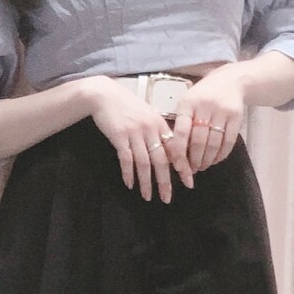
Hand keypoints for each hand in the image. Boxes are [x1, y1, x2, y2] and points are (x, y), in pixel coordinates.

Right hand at [87, 76, 185, 201]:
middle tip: (167, 198)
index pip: (175, 149)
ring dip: (146, 182)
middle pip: (161, 160)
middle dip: (164, 181)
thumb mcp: (147, 115)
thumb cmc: (127, 106)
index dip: (183, 167)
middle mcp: (150, 129)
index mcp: (160, 124)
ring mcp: (134, 132)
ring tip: (148, 197)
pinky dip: (128, 173)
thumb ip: (158, 132)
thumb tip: (168, 154)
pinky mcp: (119, 136)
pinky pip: (126, 159)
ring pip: (143, 163)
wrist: (104, 95)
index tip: (189, 182)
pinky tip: (130, 184)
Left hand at [166, 65, 244, 175]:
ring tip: (203, 166)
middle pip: (199, 141)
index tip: (178, 166)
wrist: (231, 80)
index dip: (179, 152)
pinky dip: (221, 154)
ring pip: (214, 144)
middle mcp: (205, 106)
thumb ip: (182, 124)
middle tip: (192, 170)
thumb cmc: (203, 96)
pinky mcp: (236, 116)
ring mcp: (222, 111)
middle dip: (194, 160)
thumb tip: (176, 154)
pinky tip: (216, 159)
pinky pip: (229, 141)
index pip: (181, 132)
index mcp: (188, 103)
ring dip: (207, 160)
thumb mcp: (188, 103)